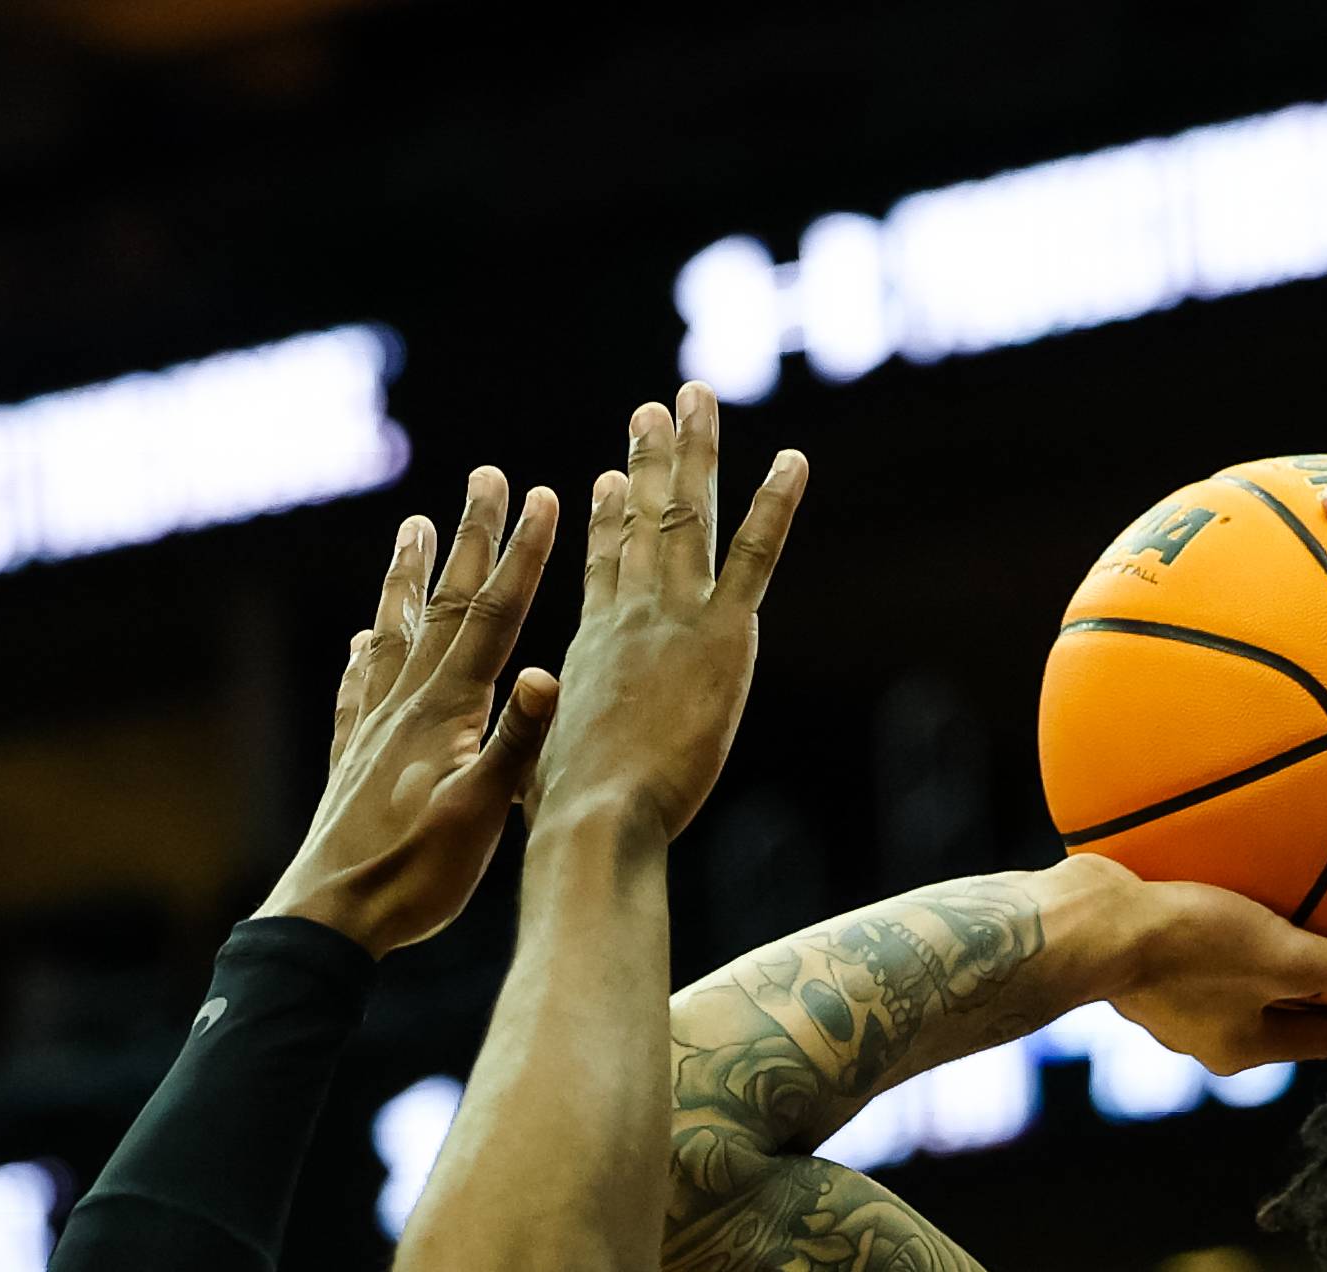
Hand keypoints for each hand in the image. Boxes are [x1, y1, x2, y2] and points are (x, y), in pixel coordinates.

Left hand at [260, 466, 564, 952]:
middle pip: (446, 606)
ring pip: (396, 632)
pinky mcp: (352, 761)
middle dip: (471, 540)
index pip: (494, 618)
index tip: (542, 496)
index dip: (521, 556)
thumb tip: (550, 673)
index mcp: (446, 713)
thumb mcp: (481, 815)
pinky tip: (361, 643)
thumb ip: (517, 743)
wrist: (330, 919)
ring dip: (410, 577)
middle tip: (484, 478)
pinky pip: (358, 690)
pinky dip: (365, 656)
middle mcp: (405, 705)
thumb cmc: (414, 877)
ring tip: (414, 527)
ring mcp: (373, 729)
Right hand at [531, 387, 805, 845]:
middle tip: (656, 407)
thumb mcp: (537, 760)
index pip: (602, 568)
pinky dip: (774, 505)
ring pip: (687, 516)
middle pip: (640, 521)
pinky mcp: (720, 636)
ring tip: (697, 397)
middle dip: (648, 459)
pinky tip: (794, 462)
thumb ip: (541, 727)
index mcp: (591, 646)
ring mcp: (673, 617)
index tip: (606, 479)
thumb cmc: (563, 812)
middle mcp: (628, 615)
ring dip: (694, 452)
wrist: (597, 818)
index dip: (606, 521)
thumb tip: (532, 709)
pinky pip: (755, 556)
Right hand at [1045, 856, 1326, 1073]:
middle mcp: (1208, 1033)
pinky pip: (1210, 948)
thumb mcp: (1285, 953)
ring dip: (1283, 963)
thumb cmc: (1183, 948)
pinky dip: (1240, 932)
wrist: (1082, 928)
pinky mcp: (1146, 958)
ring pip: (1246, 983)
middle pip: (1289, 1016)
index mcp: (1244, 1048)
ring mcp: (1172, 999)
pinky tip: (1243, 893)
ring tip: (1313, 928)